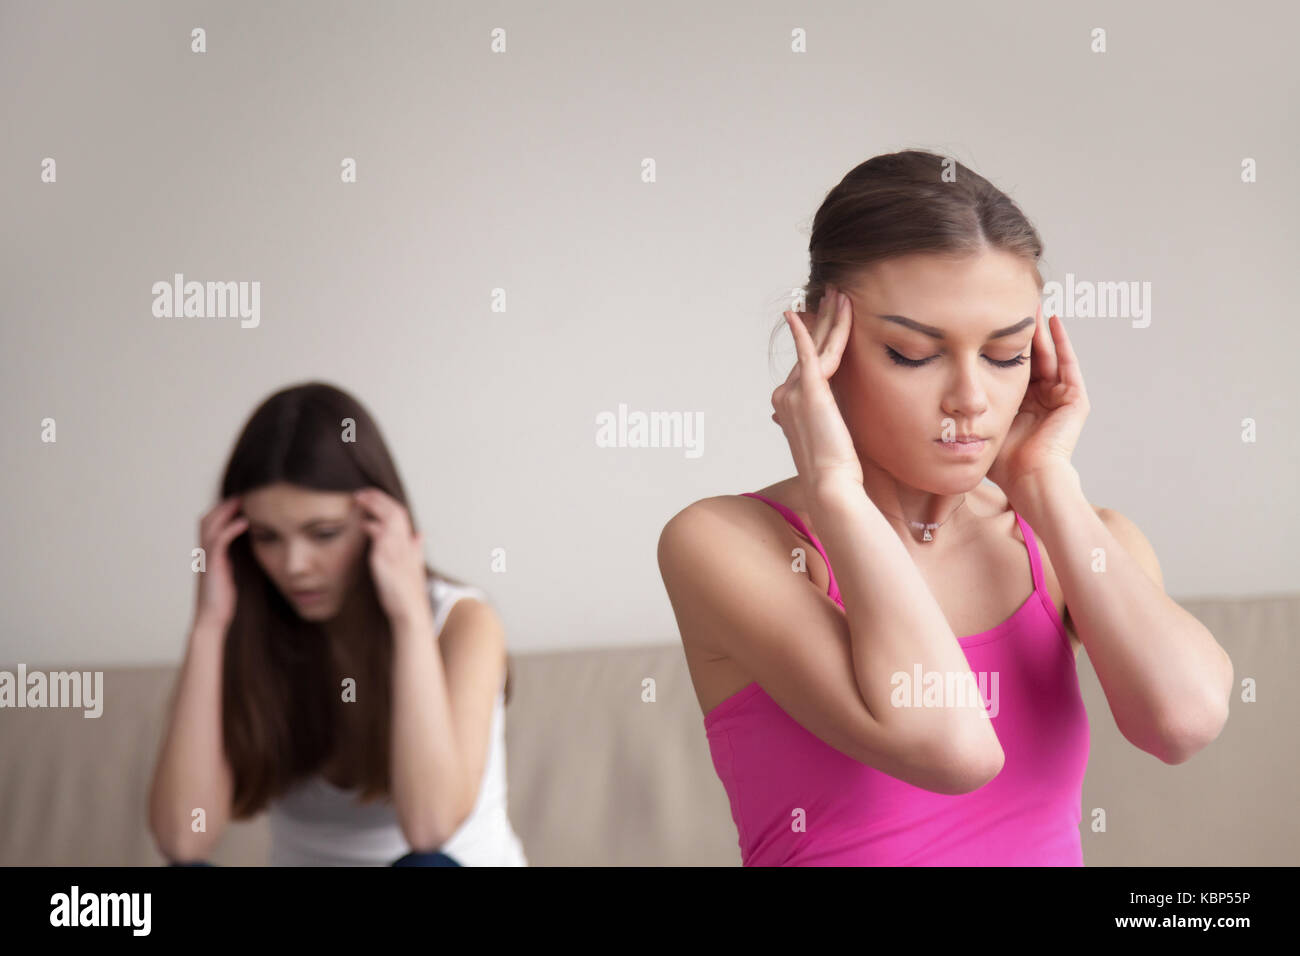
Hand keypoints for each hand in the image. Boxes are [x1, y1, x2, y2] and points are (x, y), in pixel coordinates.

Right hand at [194, 496, 248, 630]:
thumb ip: (231, 560)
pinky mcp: (212, 565)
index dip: (222, 511)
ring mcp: (206, 558)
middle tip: (242, 495)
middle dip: (223, 505)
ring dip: (226, 511)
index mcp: (208, 554)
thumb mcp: (229, 574)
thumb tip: (246, 551)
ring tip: (242, 501)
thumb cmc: (222, 600)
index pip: (210, 524)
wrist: (212, 619)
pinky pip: (219, 540)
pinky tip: (244, 522)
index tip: (240, 501)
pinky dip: (231, 528)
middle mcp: (204, 552)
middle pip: (207, 519)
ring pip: (210, 525)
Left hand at [353, 487, 430, 626]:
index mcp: (411, 545)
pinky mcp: (387, 560)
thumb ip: (416, 549)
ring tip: (359, 499)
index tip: (373, 496)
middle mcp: (406, 544)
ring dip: (374, 506)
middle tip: (362, 492)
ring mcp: (397, 551)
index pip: (401, 514)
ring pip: (389, 518)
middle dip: (379, 498)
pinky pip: (381, 536)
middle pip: (395, 511)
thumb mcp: (415, 567)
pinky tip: (364, 524)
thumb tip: (419, 536)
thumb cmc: (408, 593)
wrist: (411, 611)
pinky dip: (372, 527)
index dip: (387, 502)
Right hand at [771, 283, 863, 491]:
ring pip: (815, 346)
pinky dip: (805, 332)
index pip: (806, 363)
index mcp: (788, 405)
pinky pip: (808, 353)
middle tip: (833, 294)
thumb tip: (825, 419)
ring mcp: (794, 392)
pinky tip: (801, 313)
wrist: (830, 484)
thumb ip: (824, 421)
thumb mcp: (828, 440)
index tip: (829, 319)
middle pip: (808, 349)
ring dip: (828, 317)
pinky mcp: (809, 391)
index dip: (818, 339)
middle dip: (822, 319)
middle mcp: (785, 395)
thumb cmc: (835, 470)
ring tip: (839, 294)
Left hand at [986, 306, 1089, 503]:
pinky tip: (1052, 322)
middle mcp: (1042, 399)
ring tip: (1031, 303)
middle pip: (1033, 357)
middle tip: (1012, 303)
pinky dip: (1061, 343)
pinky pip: (1068, 364)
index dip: (1002, 345)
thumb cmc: (1003, 463)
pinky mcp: (1075, 400)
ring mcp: (1060, 399)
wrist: (1028, 479)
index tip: (988, 322)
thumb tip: (939, 393)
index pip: (1012, 367)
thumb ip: (970, 408)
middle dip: (1023, 331)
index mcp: (1021, 405)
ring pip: (1050, 356)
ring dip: (1041, 330)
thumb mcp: (981, 425)